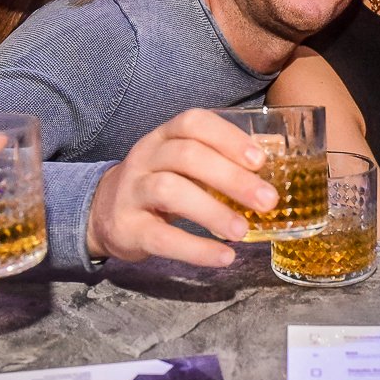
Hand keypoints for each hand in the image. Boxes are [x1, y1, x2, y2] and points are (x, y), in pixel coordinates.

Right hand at [86, 109, 275, 265]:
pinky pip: (161, 237)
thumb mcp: (185, 164)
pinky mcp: (127, 227)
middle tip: (267, 201)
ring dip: (212, 211)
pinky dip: (195, 249)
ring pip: (170, 190)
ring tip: (242, 231)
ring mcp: (132, 191)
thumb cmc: (159, 183)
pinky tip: (223, 257)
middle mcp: (146, 157)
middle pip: (187, 156)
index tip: (260, 159)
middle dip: (232, 177)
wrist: (104, 213)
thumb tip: (275, 152)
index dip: (227, 137)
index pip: (193, 123)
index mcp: (164, 136)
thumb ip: (223, 157)